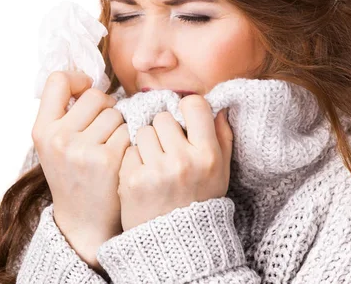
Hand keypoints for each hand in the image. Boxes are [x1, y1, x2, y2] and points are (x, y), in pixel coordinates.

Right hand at [31, 71, 129, 270]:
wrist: (83, 222)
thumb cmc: (72, 176)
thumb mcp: (54, 145)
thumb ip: (65, 113)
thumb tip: (88, 77)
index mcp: (41, 131)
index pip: (57, 80)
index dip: (77, 80)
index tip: (85, 92)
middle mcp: (58, 138)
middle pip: (95, 96)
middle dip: (105, 107)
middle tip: (103, 128)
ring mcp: (83, 150)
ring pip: (116, 113)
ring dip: (119, 125)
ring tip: (110, 146)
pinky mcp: (108, 160)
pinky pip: (128, 131)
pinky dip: (129, 141)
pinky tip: (121, 158)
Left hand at [118, 95, 232, 230]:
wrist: (176, 245)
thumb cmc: (200, 202)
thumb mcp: (221, 172)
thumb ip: (222, 137)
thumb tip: (218, 107)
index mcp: (207, 155)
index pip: (194, 105)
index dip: (186, 109)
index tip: (184, 120)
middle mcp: (182, 161)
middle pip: (163, 117)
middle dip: (163, 130)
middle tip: (167, 148)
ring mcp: (155, 170)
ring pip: (142, 131)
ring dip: (146, 143)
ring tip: (154, 163)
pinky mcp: (132, 180)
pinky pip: (128, 150)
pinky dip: (133, 160)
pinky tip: (143, 176)